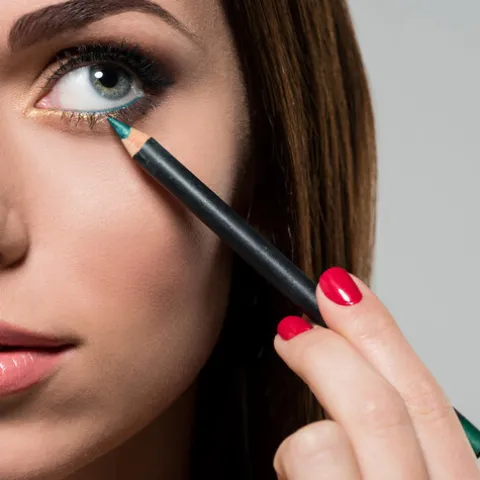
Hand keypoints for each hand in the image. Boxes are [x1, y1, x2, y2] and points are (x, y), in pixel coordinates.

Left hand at [273, 267, 478, 478]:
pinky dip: (289, 465)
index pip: (426, 395)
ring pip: (323, 441)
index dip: (378, 330)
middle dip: (327, 353)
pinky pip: (300, 466)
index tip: (340, 290)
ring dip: (306, 435)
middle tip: (294, 330)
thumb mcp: (401, 468)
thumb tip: (352, 349)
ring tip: (302, 457)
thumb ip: (395, 424)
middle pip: (379, 407)